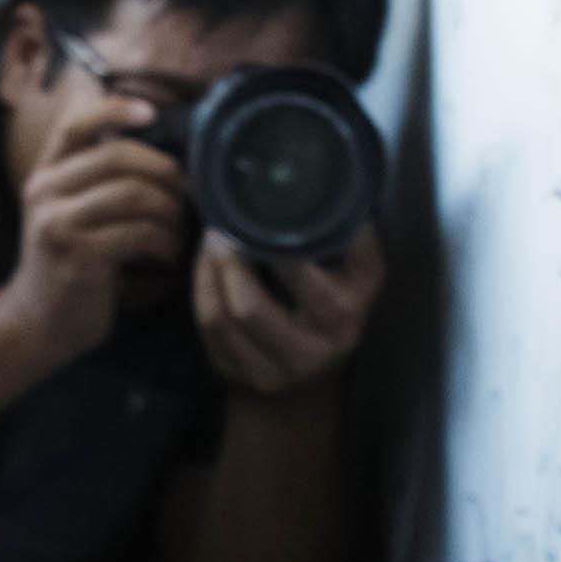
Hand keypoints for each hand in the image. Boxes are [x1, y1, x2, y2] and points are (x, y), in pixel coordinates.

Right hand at [3, 118, 190, 364]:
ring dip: (169, 212)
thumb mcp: (66, 216)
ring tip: (177, 231)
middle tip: (183, 195)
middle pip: (117, 157)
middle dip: (162, 172)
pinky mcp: (79, 257)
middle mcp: (45, 194)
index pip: (74, 124)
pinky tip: (168, 255)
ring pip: (134, 194)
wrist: (36, 324)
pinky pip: (140, 233)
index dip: (114, 109)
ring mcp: (58, 225)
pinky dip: (165, 242)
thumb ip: (92, 184)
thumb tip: (157, 156)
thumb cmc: (64, 269)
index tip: (151, 112)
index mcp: (43, 177)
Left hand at [188, 223, 379, 399]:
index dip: (283, 248)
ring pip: (223, 317)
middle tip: (223, 229)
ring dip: (210, 273)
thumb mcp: (357, 275)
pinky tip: (207, 267)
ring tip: (212, 242)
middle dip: (229, 262)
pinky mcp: (242, 377)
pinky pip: (209, 329)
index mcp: (344, 316)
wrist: (312, 380)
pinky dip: (203, 291)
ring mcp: (274, 371)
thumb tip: (330, 182)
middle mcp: (312, 351)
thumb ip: (347, 238)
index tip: (267, 217)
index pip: (308, 283)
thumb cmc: (336, 304)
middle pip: (250, 308)